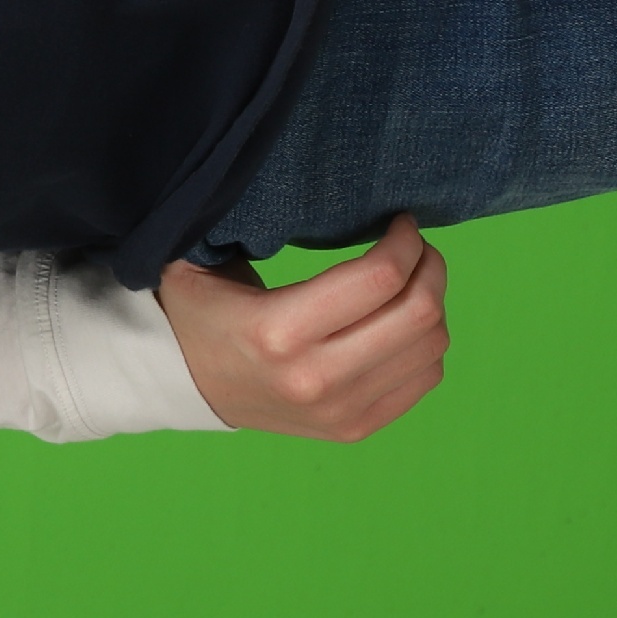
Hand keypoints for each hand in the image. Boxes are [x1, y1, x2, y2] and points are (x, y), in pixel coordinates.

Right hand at [157, 217, 449, 440]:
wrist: (184, 384)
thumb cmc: (199, 311)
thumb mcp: (204, 260)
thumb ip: (252, 224)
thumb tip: (323, 190)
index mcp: (276, 330)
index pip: (378, 278)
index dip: (405, 241)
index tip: (400, 222)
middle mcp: (314, 378)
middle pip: (418, 314)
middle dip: (430, 267)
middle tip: (416, 247)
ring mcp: (340, 410)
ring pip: (432, 347)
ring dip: (432, 303)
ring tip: (410, 282)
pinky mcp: (356, 427)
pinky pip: (426, 378)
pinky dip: (425, 343)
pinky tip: (400, 322)